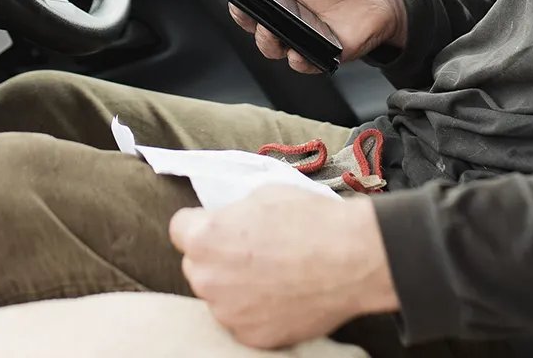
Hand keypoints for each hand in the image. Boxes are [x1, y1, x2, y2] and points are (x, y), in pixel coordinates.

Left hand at [169, 188, 399, 349]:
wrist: (352, 258)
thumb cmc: (310, 220)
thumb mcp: (261, 196)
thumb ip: (231, 215)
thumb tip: (227, 224)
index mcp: (204, 239)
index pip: (179, 230)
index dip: (200, 225)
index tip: (218, 226)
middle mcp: (208, 279)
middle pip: (197, 266)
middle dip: (217, 259)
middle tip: (252, 252)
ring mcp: (229, 312)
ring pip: (219, 297)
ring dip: (236, 288)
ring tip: (274, 275)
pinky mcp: (252, 336)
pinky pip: (243, 321)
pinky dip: (257, 311)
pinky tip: (283, 295)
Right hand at [228, 0, 408, 73]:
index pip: (246, 2)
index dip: (238, 2)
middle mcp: (284, 17)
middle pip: (253, 27)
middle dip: (248, 23)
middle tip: (253, 14)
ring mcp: (300, 36)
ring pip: (272, 48)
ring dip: (267, 43)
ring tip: (274, 32)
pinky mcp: (319, 53)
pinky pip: (301, 63)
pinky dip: (297, 60)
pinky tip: (299, 50)